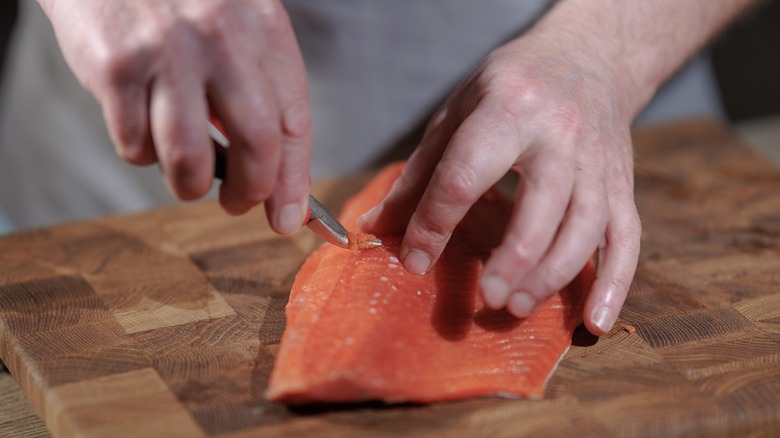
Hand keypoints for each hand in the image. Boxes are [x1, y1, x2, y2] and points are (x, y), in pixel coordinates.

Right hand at [40, 0, 311, 233]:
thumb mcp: (236, 24)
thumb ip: (259, 89)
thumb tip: (277, 177)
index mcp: (263, 26)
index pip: (293, 121)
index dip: (294, 181)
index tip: (289, 218)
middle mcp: (220, 38)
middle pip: (256, 145)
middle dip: (251, 192)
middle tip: (239, 204)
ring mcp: (166, 53)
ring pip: (189, 160)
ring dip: (190, 185)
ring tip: (188, 175)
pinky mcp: (115, 67)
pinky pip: (135, 144)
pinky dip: (142, 154)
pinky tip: (145, 126)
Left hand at [359, 30, 641, 335]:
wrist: (589, 57)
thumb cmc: (512, 86)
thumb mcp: (457, 113)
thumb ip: (419, 173)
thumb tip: (373, 228)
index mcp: (508, 109)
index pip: (466, 174)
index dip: (435, 222)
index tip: (414, 260)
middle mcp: (560, 136)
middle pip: (542, 205)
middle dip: (514, 257)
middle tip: (488, 297)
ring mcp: (599, 162)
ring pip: (586, 228)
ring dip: (554, 275)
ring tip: (518, 307)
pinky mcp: (622, 185)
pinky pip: (626, 239)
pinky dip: (615, 284)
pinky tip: (594, 323)